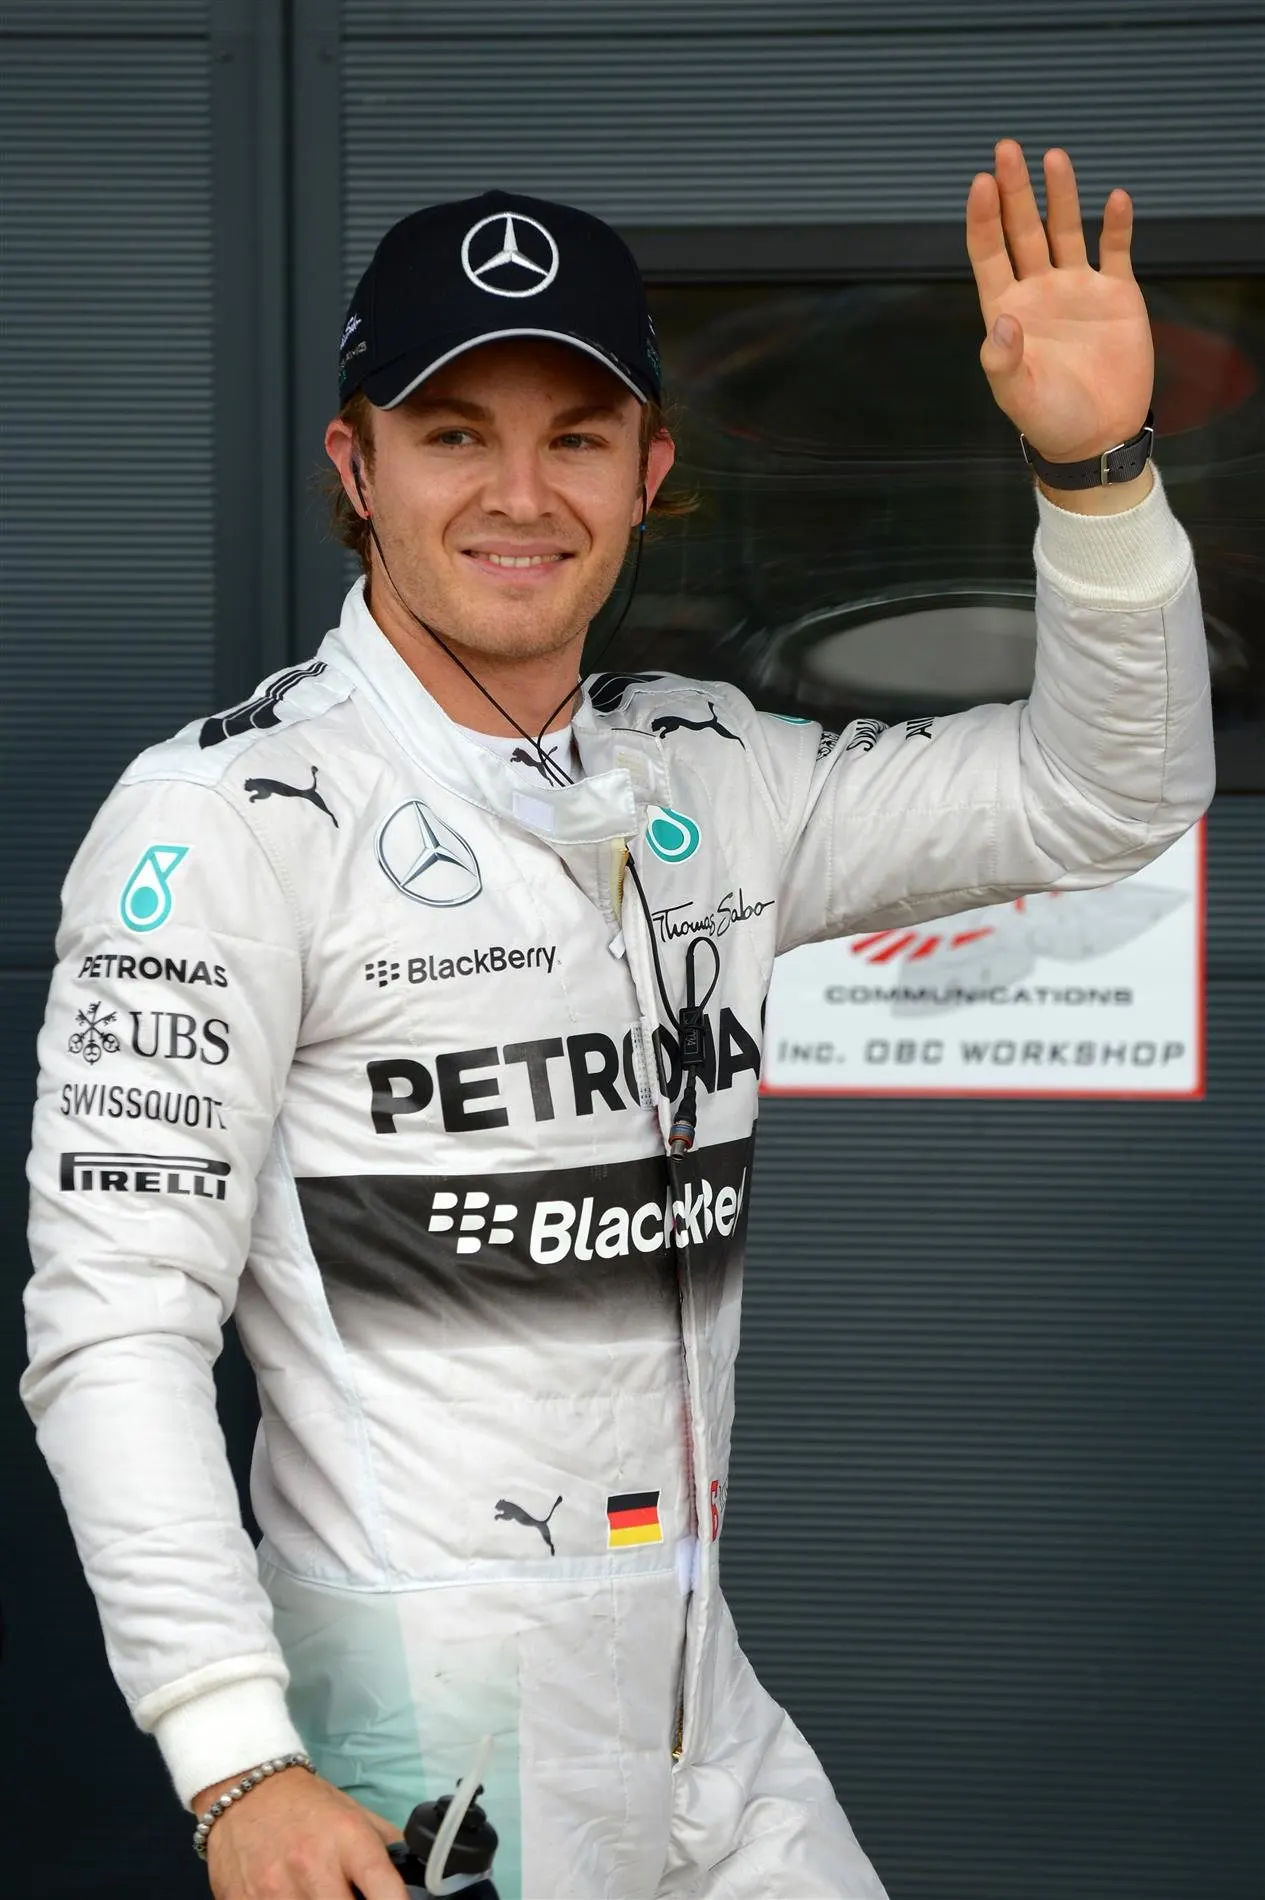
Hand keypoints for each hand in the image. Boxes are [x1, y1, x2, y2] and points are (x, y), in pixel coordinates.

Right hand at [194, 1765, 406, 1898]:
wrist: (246, 1790)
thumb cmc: (308, 1804)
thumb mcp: (355, 1814)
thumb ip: (387, 1847)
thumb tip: (420, 1874)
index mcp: (348, 1839)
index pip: (386, 1892)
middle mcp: (313, 1866)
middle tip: (353, 1898)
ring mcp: (275, 1890)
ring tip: (323, 1896)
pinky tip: (295, 1898)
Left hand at [966, 139, 1153, 464]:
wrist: (1097, 437)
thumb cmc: (1050, 421)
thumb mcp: (1018, 396)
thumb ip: (1004, 362)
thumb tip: (1004, 322)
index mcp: (1008, 310)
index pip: (990, 253)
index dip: (985, 218)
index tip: (982, 183)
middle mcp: (1039, 290)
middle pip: (1023, 230)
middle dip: (1015, 190)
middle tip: (1006, 148)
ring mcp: (1077, 289)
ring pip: (1065, 230)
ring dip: (1060, 195)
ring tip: (1053, 157)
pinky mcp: (1115, 294)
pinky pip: (1115, 250)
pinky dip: (1115, 225)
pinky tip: (1114, 199)